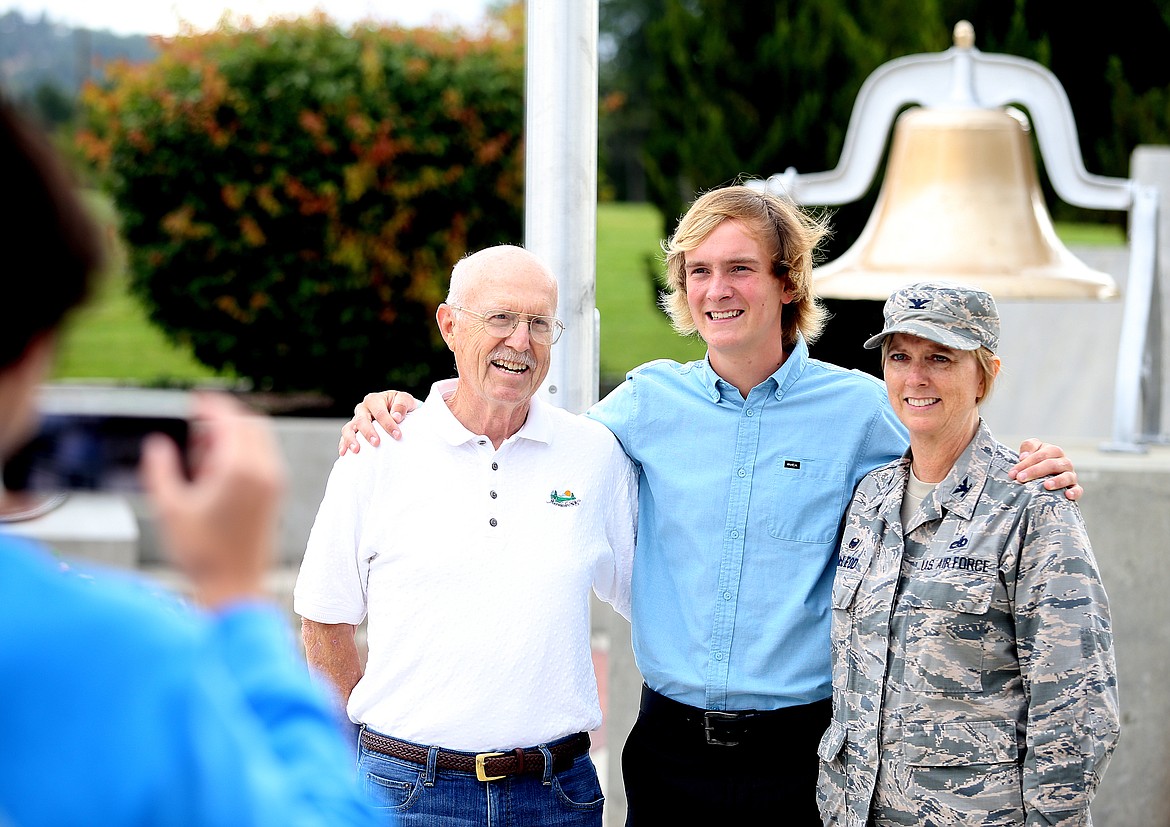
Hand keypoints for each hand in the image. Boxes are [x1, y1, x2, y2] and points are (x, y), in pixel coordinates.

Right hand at [141, 392, 285, 608]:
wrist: (235, 586)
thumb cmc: (200, 552)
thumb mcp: (169, 507)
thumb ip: (160, 469)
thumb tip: (157, 443)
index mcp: (241, 469)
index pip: (232, 420)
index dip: (212, 405)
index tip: (194, 400)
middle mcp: (265, 471)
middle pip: (250, 424)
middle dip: (223, 419)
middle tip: (194, 428)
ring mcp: (274, 482)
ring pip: (258, 440)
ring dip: (233, 436)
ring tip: (200, 457)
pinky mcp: (275, 494)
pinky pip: (262, 457)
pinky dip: (242, 452)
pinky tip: (214, 473)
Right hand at [337, 390, 418, 454]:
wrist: (394, 409)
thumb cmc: (400, 405)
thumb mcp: (405, 400)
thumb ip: (402, 405)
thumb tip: (396, 417)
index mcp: (374, 400)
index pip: (379, 412)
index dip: (388, 424)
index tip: (397, 435)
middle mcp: (362, 409)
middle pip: (361, 420)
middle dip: (368, 432)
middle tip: (376, 443)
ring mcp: (356, 419)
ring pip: (348, 428)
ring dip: (351, 439)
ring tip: (356, 450)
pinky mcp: (353, 430)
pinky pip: (344, 437)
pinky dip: (343, 445)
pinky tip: (344, 454)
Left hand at [1011, 438, 1081, 500]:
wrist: (1043, 478)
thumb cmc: (1034, 464)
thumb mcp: (1030, 452)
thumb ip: (1028, 447)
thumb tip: (1024, 456)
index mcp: (1053, 451)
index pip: (1042, 454)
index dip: (1026, 462)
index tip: (1013, 473)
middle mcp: (1064, 462)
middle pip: (1052, 464)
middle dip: (1035, 471)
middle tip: (1021, 478)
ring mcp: (1070, 475)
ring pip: (1067, 476)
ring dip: (1057, 480)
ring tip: (1046, 486)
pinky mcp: (1074, 487)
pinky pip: (1078, 489)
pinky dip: (1074, 492)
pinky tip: (1067, 495)